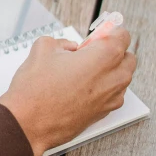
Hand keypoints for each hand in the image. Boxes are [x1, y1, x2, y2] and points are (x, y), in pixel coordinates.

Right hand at [0, 27, 134, 155]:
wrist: (27, 124)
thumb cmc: (36, 89)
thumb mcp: (44, 48)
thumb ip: (63, 42)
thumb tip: (69, 48)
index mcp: (106, 56)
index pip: (123, 35)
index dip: (109, 31)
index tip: (97, 34)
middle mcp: (114, 78)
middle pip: (128, 57)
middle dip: (112, 52)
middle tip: (88, 52)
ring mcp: (111, 99)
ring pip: (121, 78)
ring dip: (108, 71)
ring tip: (81, 71)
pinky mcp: (103, 114)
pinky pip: (111, 94)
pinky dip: (102, 88)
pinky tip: (79, 88)